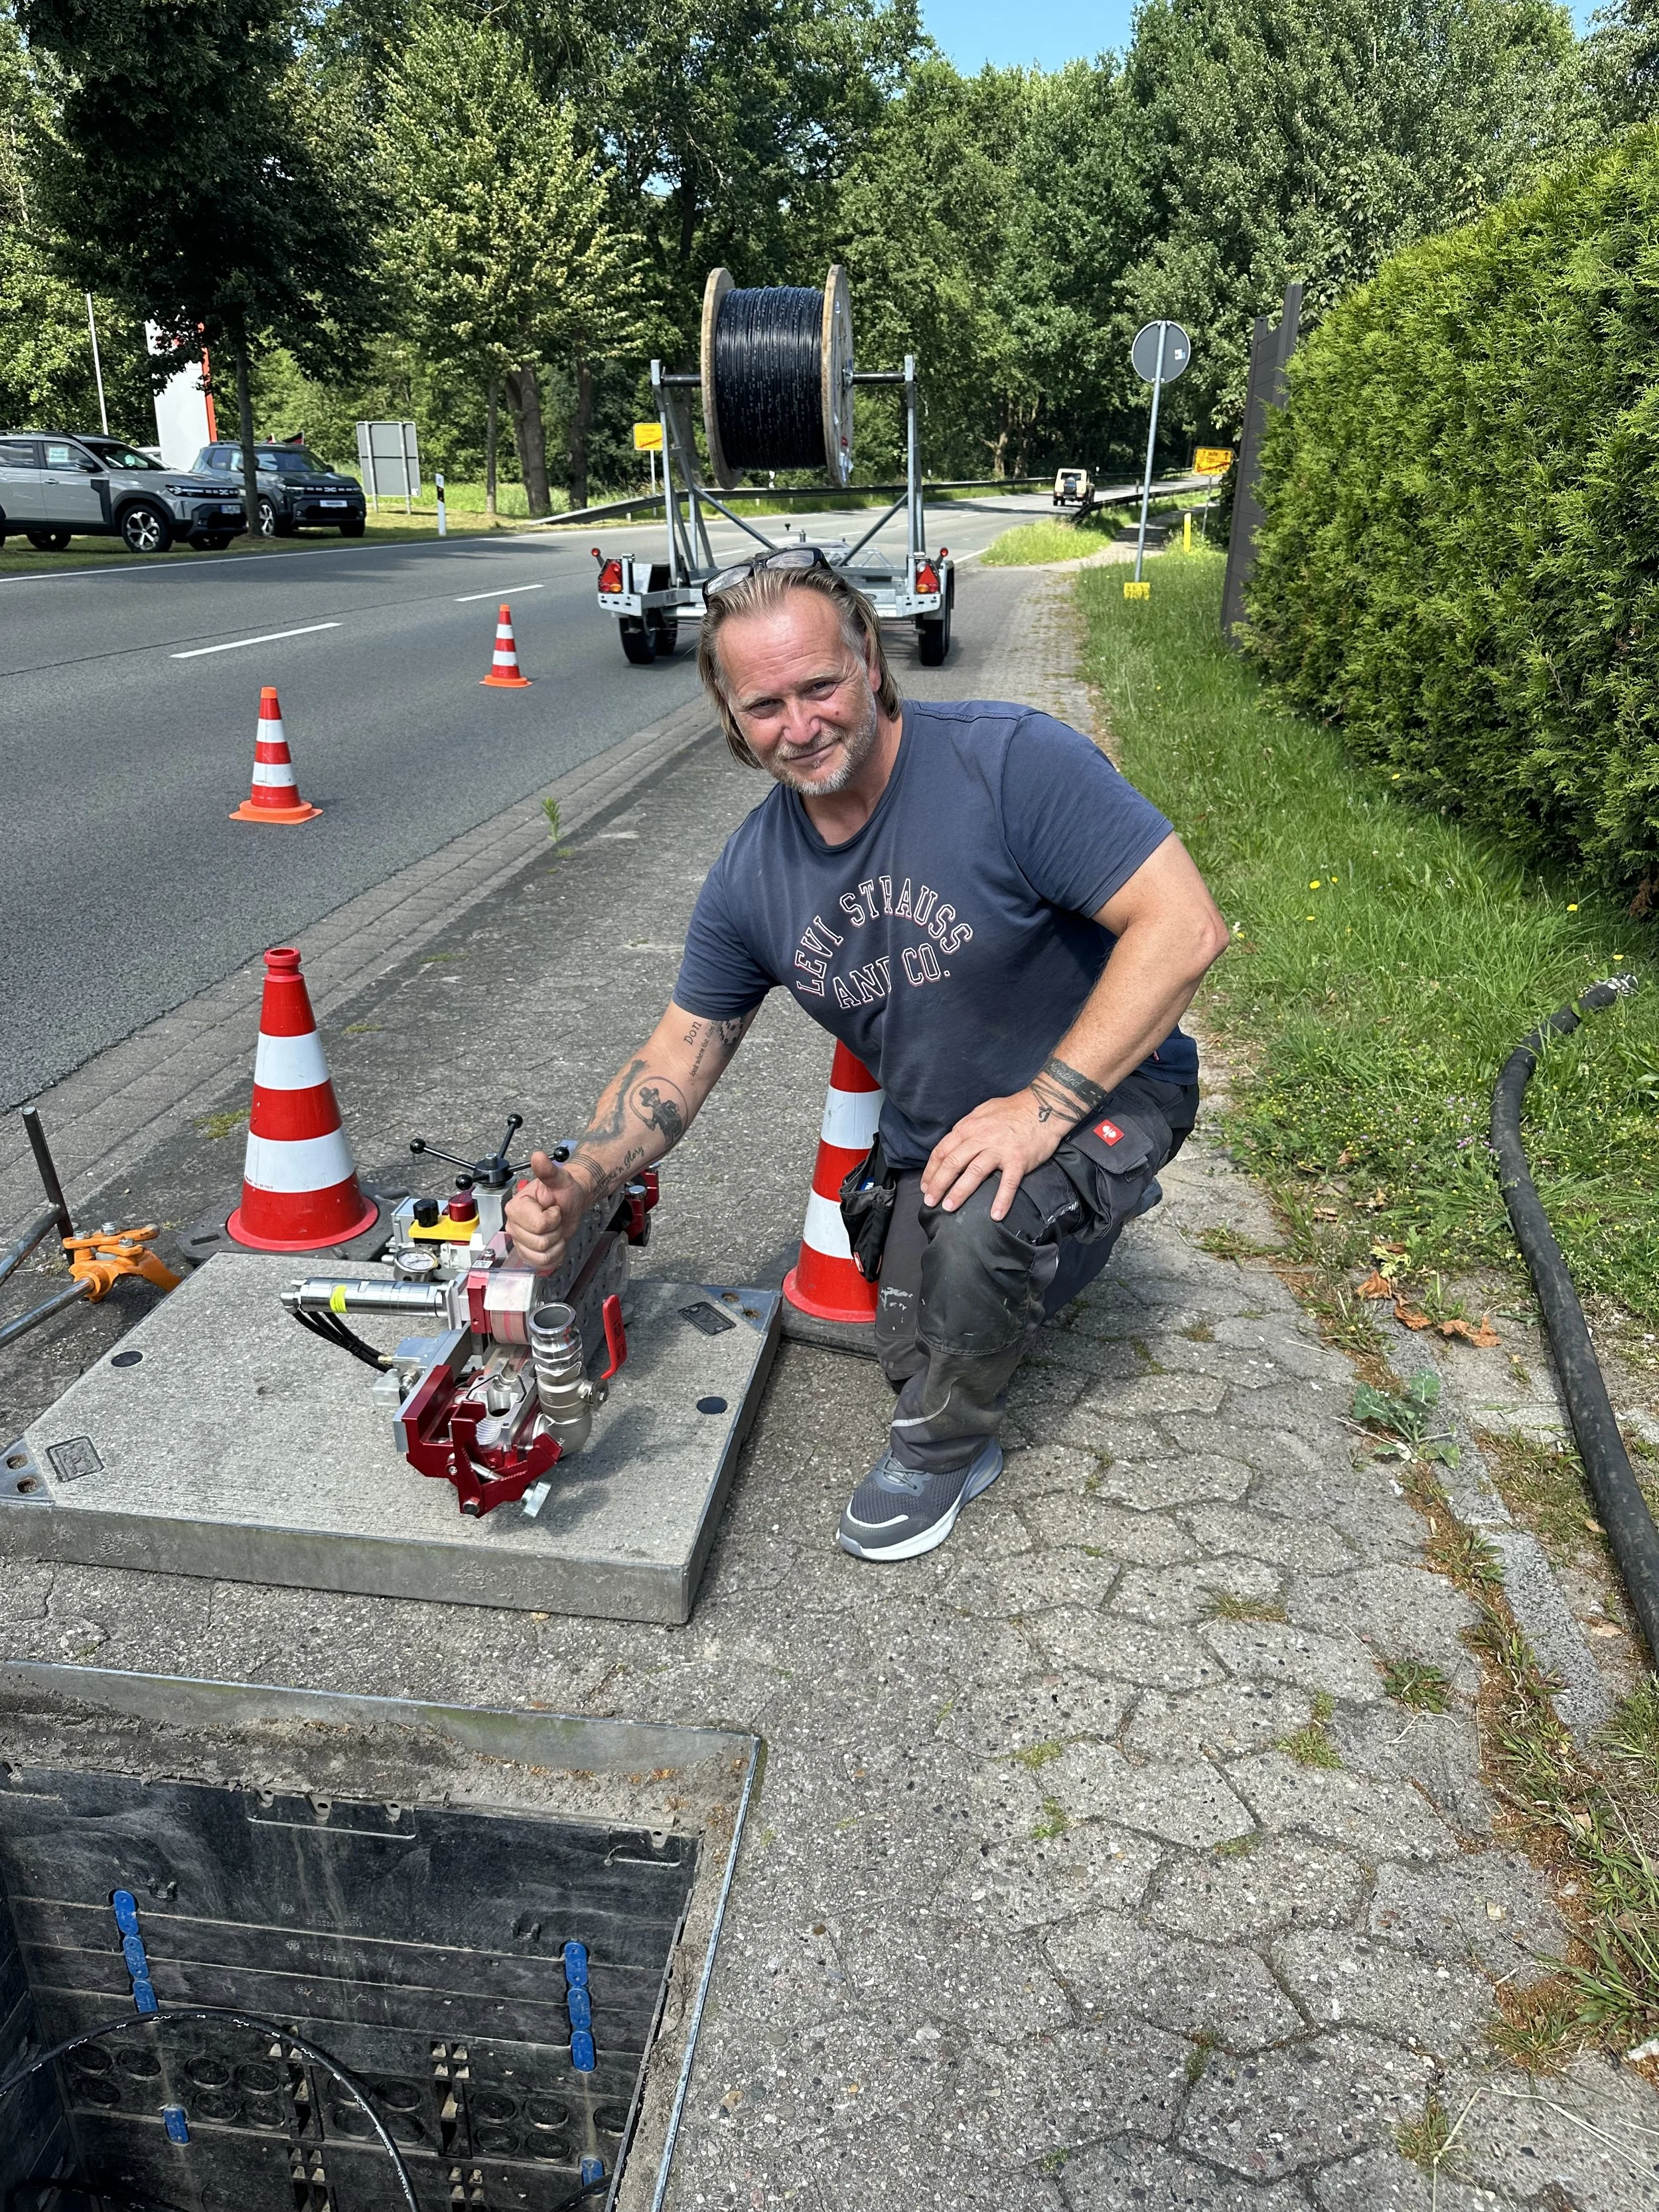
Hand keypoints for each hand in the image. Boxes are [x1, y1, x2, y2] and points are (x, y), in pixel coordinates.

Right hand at [504, 1149, 589, 1269]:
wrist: (570, 1203)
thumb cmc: (564, 1191)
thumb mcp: (560, 1180)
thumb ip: (548, 1171)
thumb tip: (538, 1157)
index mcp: (516, 1207)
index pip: (539, 1226)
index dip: (553, 1219)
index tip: (553, 1209)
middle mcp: (514, 1225)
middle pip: (540, 1244)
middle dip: (555, 1232)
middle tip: (555, 1219)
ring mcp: (520, 1241)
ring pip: (541, 1256)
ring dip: (556, 1245)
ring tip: (555, 1230)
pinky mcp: (527, 1254)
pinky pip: (541, 1265)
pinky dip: (554, 1257)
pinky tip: (554, 1243)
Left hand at [921, 1090, 1063, 1219]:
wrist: (1044, 1106)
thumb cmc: (1012, 1110)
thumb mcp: (982, 1112)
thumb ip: (967, 1128)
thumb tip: (953, 1142)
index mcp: (968, 1128)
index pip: (942, 1151)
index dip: (931, 1171)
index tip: (926, 1186)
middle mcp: (980, 1138)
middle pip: (952, 1163)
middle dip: (938, 1184)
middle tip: (930, 1202)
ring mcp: (999, 1149)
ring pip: (974, 1173)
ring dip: (959, 1192)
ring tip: (948, 1208)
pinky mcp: (1018, 1159)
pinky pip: (1008, 1183)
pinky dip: (1002, 1200)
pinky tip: (996, 1215)